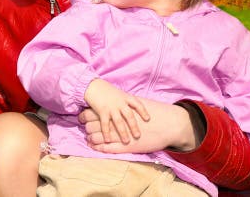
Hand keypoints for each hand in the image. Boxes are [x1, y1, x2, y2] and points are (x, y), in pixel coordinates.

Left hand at [79, 96, 197, 153]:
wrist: (167, 124)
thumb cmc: (151, 113)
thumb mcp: (133, 103)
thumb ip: (122, 104)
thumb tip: (113, 102)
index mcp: (116, 110)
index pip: (93, 112)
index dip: (84, 115)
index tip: (81, 116)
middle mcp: (115, 121)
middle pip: (92, 124)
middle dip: (86, 126)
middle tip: (83, 127)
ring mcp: (120, 134)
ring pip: (98, 135)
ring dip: (91, 137)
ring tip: (88, 137)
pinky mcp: (126, 146)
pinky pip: (107, 147)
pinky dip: (98, 147)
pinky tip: (93, 146)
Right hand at [83, 78, 149, 143]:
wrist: (93, 86)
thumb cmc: (108, 91)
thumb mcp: (120, 93)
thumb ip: (128, 102)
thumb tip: (138, 110)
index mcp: (125, 97)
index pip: (137, 104)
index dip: (143, 111)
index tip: (148, 119)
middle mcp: (119, 103)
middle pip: (129, 115)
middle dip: (134, 126)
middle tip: (138, 136)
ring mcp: (111, 107)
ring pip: (118, 121)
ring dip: (123, 132)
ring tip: (126, 141)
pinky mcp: (102, 110)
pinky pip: (105, 123)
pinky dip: (106, 132)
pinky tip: (108, 140)